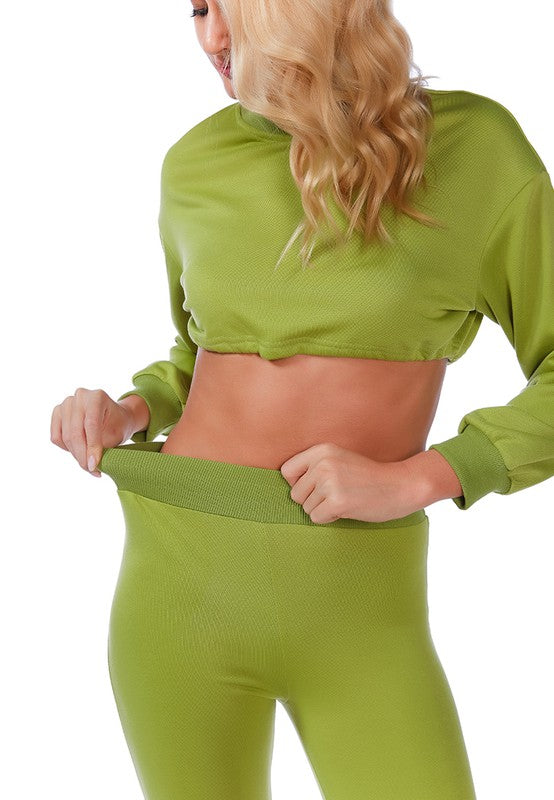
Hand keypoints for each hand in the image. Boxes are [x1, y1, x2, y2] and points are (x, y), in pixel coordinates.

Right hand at [50, 388, 139, 476]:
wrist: (115, 417)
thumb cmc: (118, 426)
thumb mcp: (116, 436)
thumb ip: (102, 448)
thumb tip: (91, 467)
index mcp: (97, 397)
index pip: (91, 425)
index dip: (92, 447)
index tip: (94, 466)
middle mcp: (80, 396)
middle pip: (75, 433)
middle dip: (83, 456)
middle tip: (92, 470)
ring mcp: (66, 403)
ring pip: (65, 437)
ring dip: (76, 455)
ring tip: (88, 465)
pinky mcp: (57, 412)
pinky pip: (56, 437)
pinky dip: (66, 448)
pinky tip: (79, 451)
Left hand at [279, 442, 423, 523]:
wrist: (399, 485)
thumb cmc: (368, 476)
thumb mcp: (339, 460)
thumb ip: (314, 467)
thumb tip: (286, 488)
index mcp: (321, 450)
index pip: (287, 471)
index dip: (298, 484)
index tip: (315, 487)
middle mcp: (323, 463)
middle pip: (295, 493)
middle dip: (312, 500)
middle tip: (336, 495)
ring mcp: (330, 482)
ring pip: (306, 508)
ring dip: (323, 509)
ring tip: (345, 499)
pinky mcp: (337, 501)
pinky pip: (316, 518)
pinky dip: (329, 519)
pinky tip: (346, 509)